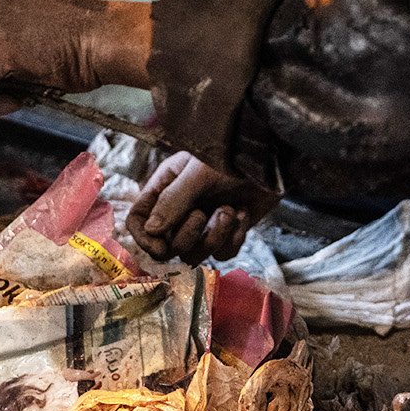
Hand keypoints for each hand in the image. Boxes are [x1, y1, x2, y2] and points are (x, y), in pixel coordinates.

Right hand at [127, 151, 279, 264]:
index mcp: (164, 188)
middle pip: (166, 245)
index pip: (138, 220)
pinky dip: (235, 237)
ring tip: (229, 211)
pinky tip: (244, 212)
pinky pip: (222, 254)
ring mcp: (204, 223)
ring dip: (214, 236)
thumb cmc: (231, 156)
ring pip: (194, 254)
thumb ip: (173, 201)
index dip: (144, 239)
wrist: (271, 159)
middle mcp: (179, 209)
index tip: (160, 248)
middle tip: (203, 214)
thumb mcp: (198, 174)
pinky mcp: (228, 233)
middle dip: (188, 235)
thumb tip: (151, 231)